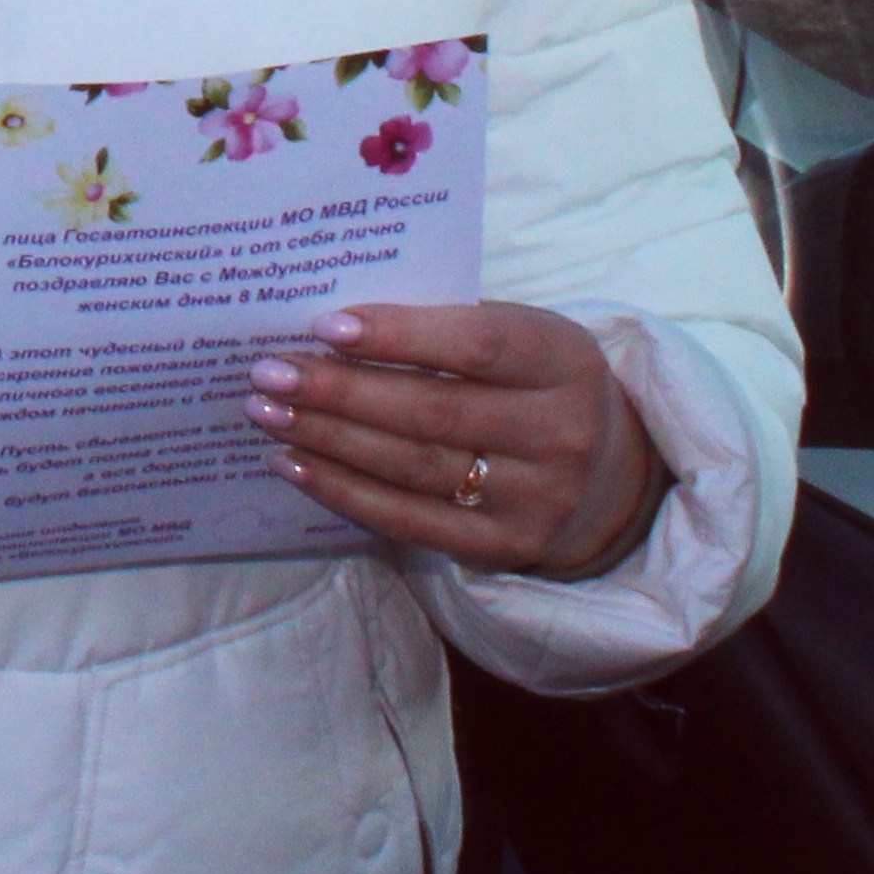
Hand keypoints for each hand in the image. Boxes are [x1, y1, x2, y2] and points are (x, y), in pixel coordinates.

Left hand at [248, 302, 664, 577]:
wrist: (606, 473)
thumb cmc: (533, 383)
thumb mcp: (519, 338)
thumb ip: (444, 327)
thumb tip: (328, 328)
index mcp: (562, 361)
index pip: (476, 344)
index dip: (398, 335)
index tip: (324, 326)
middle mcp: (559, 434)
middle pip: (431, 411)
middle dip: (339, 391)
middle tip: (268, 372)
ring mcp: (536, 499)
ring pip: (413, 467)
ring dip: (327, 439)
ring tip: (266, 413)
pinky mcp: (505, 547)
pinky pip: (409, 521)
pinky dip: (343, 491)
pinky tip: (294, 465)